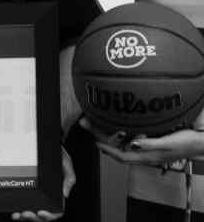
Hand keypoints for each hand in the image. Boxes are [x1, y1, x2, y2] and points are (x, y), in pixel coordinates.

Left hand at [10, 146, 73, 220]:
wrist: (45, 143)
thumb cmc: (57, 153)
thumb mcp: (66, 162)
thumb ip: (69, 177)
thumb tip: (65, 193)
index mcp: (57, 194)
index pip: (56, 211)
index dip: (49, 216)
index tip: (41, 212)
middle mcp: (46, 196)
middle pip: (41, 215)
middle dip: (33, 217)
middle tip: (25, 213)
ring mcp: (36, 194)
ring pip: (31, 212)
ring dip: (24, 217)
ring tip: (17, 214)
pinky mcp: (27, 189)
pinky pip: (22, 202)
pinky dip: (18, 208)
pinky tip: (13, 209)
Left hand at [80, 117, 203, 166]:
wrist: (199, 141)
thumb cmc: (185, 142)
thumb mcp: (167, 142)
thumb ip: (149, 144)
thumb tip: (132, 143)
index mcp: (146, 157)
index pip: (121, 156)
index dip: (106, 149)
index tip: (94, 141)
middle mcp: (144, 154)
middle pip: (118, 148)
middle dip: (100, 136)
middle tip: (87, 123)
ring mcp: (146, 148)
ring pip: (122, 143)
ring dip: (108, 133)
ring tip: (95, 122)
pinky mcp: (150, 142)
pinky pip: (130, 139)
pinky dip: (120, 132)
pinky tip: (116, 125)